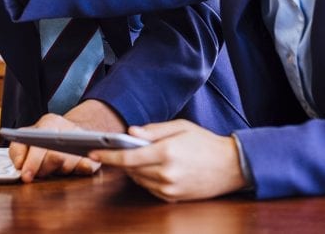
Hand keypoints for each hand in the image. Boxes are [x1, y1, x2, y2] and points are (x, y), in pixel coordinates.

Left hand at [10, 113, 100, 181]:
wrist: (70, 134)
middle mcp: (68, 129)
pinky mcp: (93, 155)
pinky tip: (82, 166)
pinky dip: (84, 167)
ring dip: (58, 172)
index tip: (26, 176)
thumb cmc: (43, 140)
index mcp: (50, 122)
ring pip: (68, 164)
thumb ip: (17, 150)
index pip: (41, 141)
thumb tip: (20, 164)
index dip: (33, 161)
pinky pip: (88, 165)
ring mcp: (82, 142)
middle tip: (38, 173)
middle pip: (55, 156)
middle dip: (43, 169)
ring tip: (54, 169)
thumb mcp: (26, 138)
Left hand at [90, 119, 247, 201]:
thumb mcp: (180, 127)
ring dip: (131, 169)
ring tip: (131, 156)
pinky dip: (144, 178)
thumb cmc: (205, 142)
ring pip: (138, 180)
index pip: (128, 157)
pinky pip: (149, 189)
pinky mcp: (174, 198)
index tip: (92, 152)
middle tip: (107, 150)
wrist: (232, 166)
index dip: (107, 155)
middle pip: (130, 169)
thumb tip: (130, 132)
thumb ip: (153, 130)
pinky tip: (148, 168)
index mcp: (167, 153)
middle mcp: (166, 174)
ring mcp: (170, 188)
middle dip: (118, 160)